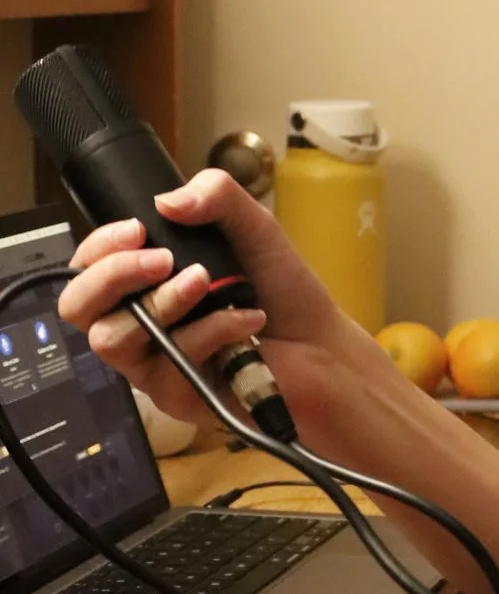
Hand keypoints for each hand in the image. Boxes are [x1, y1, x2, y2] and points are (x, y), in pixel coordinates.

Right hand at [57, 170, 363, 429]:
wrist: (325, 346)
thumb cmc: (284, 293)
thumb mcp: (255, 228)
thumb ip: (217, 197)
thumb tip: (168, 200)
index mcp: (144, 283)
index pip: (86, 267)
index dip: (99, 247)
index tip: (137, 229)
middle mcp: (139, 323)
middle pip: (77, 307)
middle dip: (112, 275)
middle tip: (162, 259)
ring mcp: (154, 364)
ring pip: (114, 339)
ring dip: (163, 303)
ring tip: (208, 284)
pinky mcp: (177, 396)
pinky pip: (170, 364)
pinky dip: (212, 331)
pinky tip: (248, 320)